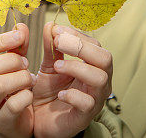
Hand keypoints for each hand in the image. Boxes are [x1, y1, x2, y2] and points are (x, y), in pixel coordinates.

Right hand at [0, 23, 34, 137]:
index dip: (1, 39)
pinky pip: (13, 105)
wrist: (14, 122)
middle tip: (25, 62)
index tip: (20, 36)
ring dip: (20, 77)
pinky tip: (29, 93)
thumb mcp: (12, 63)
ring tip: (30, 77)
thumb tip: (21, 26)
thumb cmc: (11, 86)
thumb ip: (16, 45)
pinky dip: (26, 95)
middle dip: (11, 60)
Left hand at [31, 22, 112, 137]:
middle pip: (105, 58)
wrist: (40, 120)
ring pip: (100, 79)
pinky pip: (88, 103)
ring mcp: (95, 99)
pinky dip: (73, 95)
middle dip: (82, 47)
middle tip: (58, 42)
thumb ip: (51, 47)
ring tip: (56, 66)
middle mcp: (99, 81)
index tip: (56, 31)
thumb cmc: (50, 91)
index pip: (96, 45)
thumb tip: (51, 24)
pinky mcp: (85, 116)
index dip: (77, 35)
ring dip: (77, 68)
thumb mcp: (49, 65)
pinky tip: (60, 93)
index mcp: (93, 66)